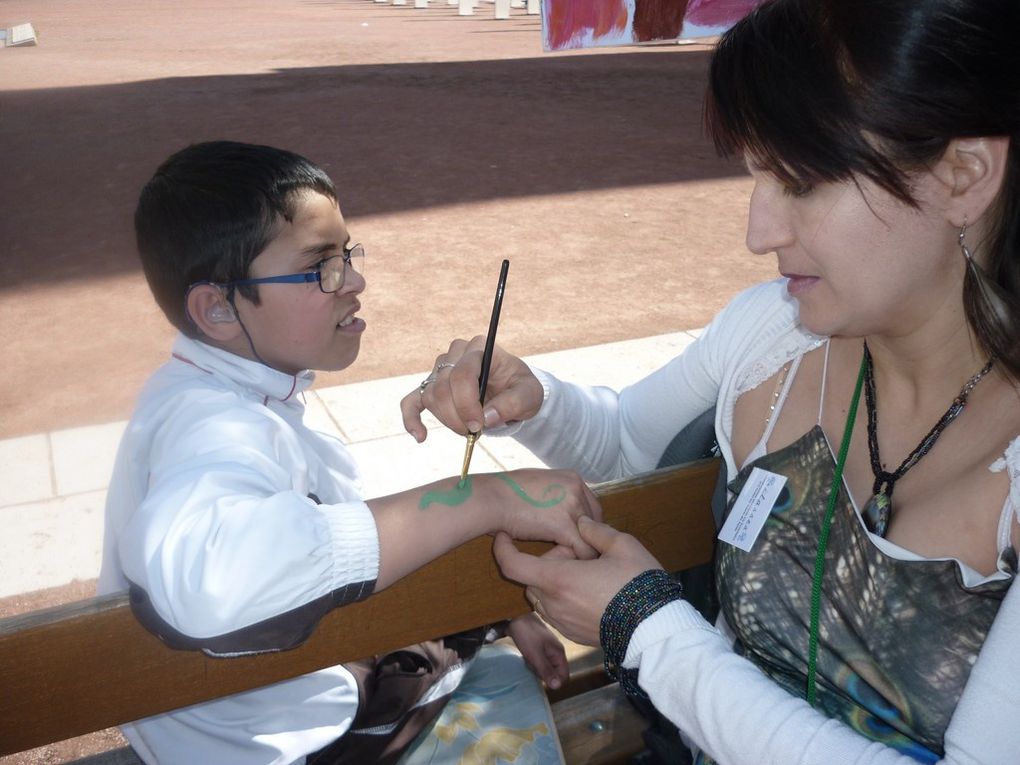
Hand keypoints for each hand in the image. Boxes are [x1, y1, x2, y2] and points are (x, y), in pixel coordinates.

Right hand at [400, 337, 543, 442]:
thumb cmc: (521, 389)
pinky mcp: (431, 385)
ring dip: (446, 420)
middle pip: (443, 388)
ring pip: (430, 397)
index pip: (462, 375)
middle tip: (476, 432)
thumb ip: (512, 404)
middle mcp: (457, 353)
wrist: (512, 392)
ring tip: (467, 431)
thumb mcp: (529, 395)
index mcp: (481, 347)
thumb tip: (488, 417)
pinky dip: (411, 418)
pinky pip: (411, 400)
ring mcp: (441, 368)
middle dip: (457, 417)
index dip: (467, 404)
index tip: (480, 426)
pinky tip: (420, 436)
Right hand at [475, 469, 602, 559]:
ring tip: (569, 560)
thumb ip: (555, 497)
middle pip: (596, 521)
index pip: (592, 506)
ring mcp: (573, 506)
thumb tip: (559, 513)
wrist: (490, 498)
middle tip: (573, 552)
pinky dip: (575, 560)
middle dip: (586, 538)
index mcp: (572, 478)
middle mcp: (577, 489)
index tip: (574, 537)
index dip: (585, 525)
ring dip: (581, 550)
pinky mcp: (565, 525)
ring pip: (593, 538)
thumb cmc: (504, 493)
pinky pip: (583, 551)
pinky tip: (561, 565)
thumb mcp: (538, 486)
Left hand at [494, 516, 663, 645]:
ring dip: (555, 581)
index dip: (503, 549)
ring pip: (543, 595)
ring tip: (588, 575)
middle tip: (580, 556)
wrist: (655, 630)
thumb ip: (596, 531)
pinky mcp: (572, 635)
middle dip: (549, 562)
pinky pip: (556, 611)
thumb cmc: (637, 584)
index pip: (513, 565)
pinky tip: (592, 593)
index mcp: (558, 579)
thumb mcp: (622, 545)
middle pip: (532, 577)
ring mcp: (561, 622)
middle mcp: (553, 603)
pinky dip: (564, 599)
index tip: (505, 536)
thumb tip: (581, 522)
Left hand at [506, 613, 568, 689]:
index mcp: (559, 653)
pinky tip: (525, 655)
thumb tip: (557, 687)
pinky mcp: (538, 648)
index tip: (541, 677)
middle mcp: (555, 652)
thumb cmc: (526, 633)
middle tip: (532, 663)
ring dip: (535, 666)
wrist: (515, 616)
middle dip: (542, 673)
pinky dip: (531, 661)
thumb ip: (546, 671)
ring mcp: (547, 649)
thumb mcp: (535, 654)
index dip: (554, 681)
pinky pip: (537, 661)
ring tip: (527, 657)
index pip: (564, 676)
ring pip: (544, 667)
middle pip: (553, 673)